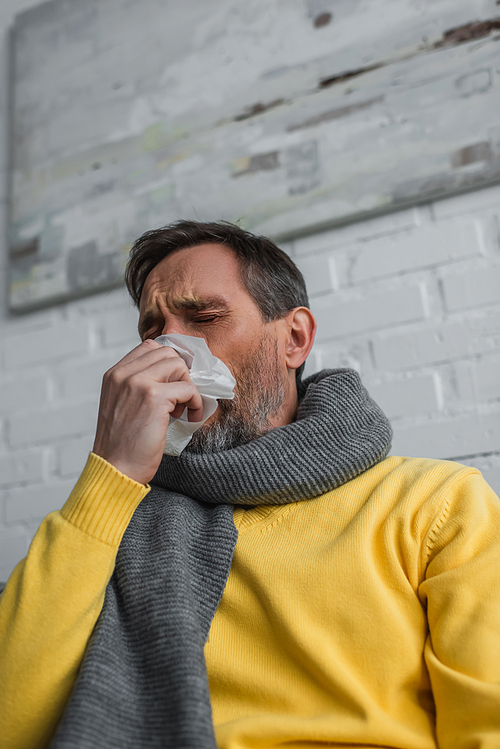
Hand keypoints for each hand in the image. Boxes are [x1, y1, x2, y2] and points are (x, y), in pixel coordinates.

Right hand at [92, 339, 203, 483]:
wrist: (116, 469)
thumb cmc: (123, 444)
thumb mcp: (122, 405)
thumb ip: (138, 386)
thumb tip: (174, 375)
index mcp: (114, 374)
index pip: (149, 347)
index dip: (169, 362)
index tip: (177, 381)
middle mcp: (124, 374)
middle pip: (167, 353)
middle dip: (181, 374)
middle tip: (180, 398)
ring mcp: (138, 383)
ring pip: (179, 365)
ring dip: (188, 386)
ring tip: (182, 408)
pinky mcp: (154, 397)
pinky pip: (188, 388)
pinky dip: (195, 403)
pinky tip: (190, 417)